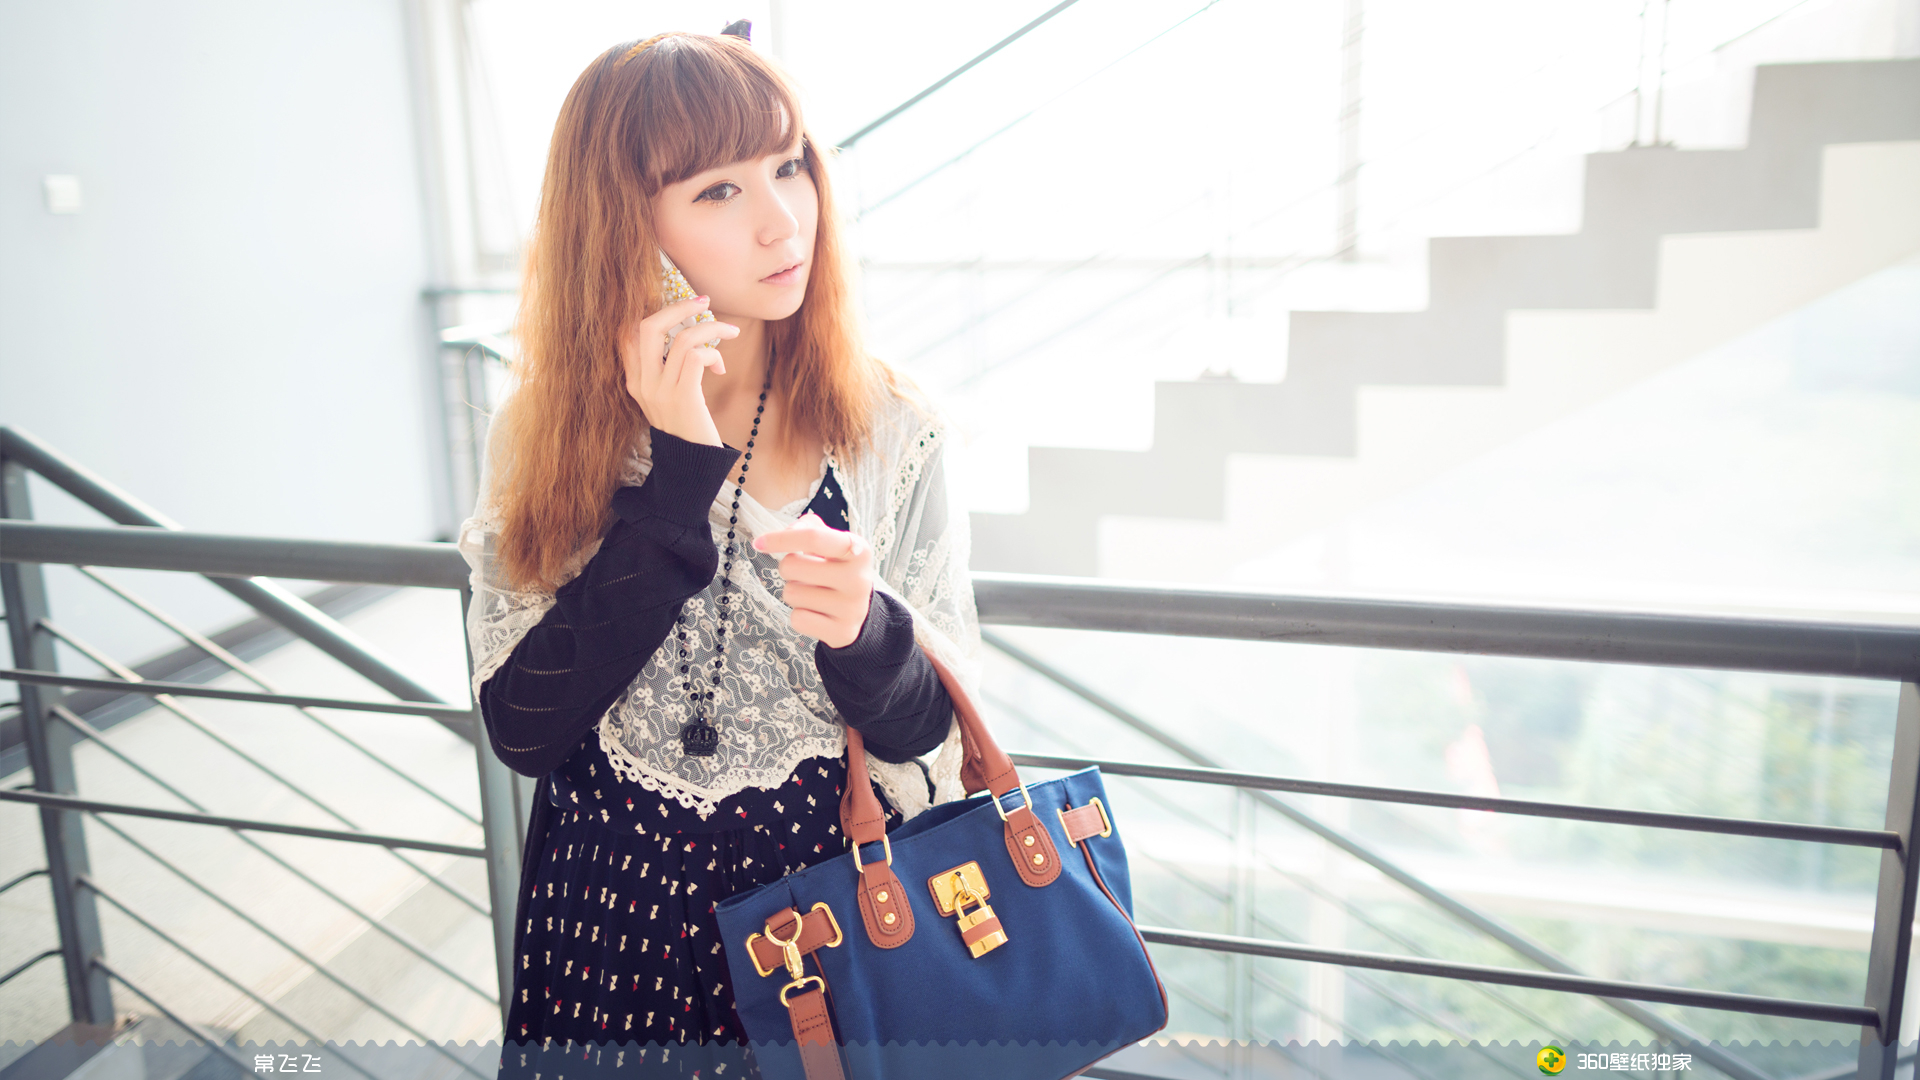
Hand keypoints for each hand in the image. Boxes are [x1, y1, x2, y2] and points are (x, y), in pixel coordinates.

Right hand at [618, 295, 739, 446]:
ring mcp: (660, 391)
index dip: (654, 311)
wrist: (690, 466)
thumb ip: (670, 367)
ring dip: (711, 328)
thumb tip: (691, 333)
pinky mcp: (683, 398)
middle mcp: (642, 383)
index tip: (681, 306)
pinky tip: (719, 367)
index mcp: (634, 379)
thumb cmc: (687, 426)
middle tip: (702, 301)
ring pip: (682, 338)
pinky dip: (712, 353)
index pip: (629, 332)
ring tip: (729, 331)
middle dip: (678, 307)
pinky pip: (696, 357)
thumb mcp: (670, 394)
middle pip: (648, 325)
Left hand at [751, 512, 873, 648]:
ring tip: (814, 593)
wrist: (860, 612)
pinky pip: (797, 619)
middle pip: (791, 566)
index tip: (758, 543)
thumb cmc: (837, 570)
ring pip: (791, 594)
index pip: (813, 538)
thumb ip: (810, 528)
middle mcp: (858, 579)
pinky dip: (800, 615)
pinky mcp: (842, 632)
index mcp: (858, 550)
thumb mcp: (832, 543)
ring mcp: (851, 608)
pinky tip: (817, 613)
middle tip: (804, 574)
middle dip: (788, 568)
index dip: (781, 538)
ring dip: (795, 592)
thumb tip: (788, 533)